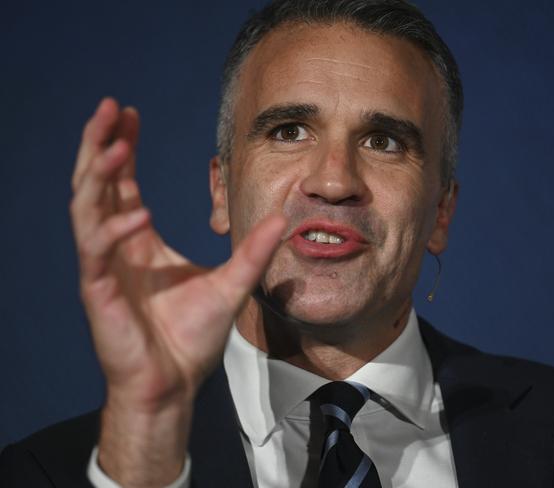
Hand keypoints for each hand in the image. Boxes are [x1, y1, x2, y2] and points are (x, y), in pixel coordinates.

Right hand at [70, 98, 285, 485]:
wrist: (173, 383)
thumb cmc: (191, 338)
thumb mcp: (231, 284)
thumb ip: (253, 252)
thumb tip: (283, 219)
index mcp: (138, 240)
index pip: (123, 182)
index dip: (124, 147)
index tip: (130, 113)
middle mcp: (115, 246)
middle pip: (96, 183)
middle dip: (99, 143)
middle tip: (109, 106)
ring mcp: (103, 267)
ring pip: (85, 206)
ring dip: (98, 173)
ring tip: (117, 143)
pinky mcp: (98, 290)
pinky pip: (96, 249)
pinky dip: (113, 228)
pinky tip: (138, 212)